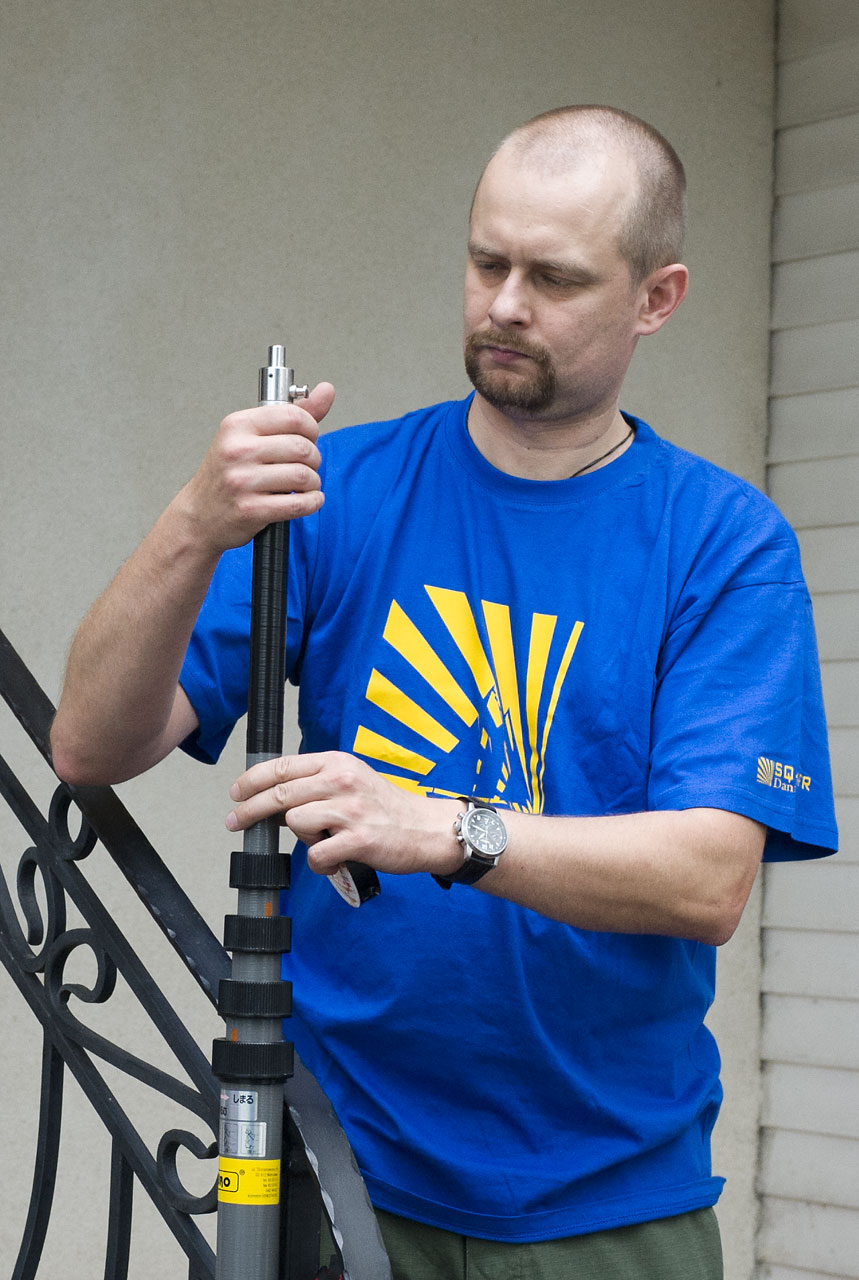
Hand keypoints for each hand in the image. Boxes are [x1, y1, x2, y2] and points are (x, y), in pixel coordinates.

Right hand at [179, 381, 335, 552]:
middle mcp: (238, 450)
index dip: (311, 429)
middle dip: (314, 459)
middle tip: (306, 465)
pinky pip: (298, 504)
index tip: (309, 438)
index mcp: (237, 425)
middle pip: (303, 448)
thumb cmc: (227, 474)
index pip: (293, 417)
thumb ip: (292, 415)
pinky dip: (312, 502)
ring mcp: (242, 481)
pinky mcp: (251, 509)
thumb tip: (326, 390)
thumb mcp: (250, 436)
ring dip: (314, 483)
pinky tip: (308, 499)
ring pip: (304, 476)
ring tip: (305, 484)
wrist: (200, 515)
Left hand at [225, 751, 461, 878]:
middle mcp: (342, 781)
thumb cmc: (386, 807)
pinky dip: (320, 863)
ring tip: (323, 841)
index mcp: (338, 763)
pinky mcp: (359, 839)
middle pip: (280, 794)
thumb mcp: (352, 780)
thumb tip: (276, 796)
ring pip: (296, 822)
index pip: (283, 766)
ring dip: (303, 838)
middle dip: (250, 810)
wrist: (427, 828)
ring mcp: (350, 810)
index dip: (252, 780)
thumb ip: (318, 783)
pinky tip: (334, 860)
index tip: (236, 792)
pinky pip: (317, 854)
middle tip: (235, 822)